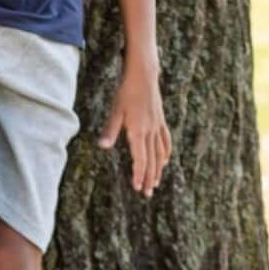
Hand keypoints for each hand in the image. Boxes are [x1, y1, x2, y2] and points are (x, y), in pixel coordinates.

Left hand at [100, 64, 170, 197]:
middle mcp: (150, 131)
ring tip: (157, 182)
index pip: (140, 159)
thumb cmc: (126, 92)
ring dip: (158, 169)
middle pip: (151, 160)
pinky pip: (165, 141)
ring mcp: (157, 126)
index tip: (138, 188)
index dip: (139, 175)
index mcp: (138, 131)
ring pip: (160, 153)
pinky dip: (165, 153)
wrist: (144, 75)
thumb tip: (102, 147)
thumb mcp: (115, 110)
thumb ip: (110, 130)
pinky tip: (165, 160)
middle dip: (150, 178)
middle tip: (148, 194)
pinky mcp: (160, 120)